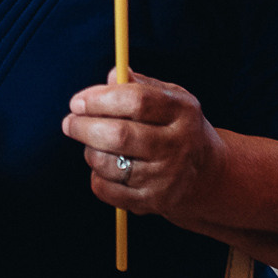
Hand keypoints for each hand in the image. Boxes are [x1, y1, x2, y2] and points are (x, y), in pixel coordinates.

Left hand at [61, 71, 225, 221]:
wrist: (207, 175)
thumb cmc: (179, 128)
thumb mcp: (170, 100)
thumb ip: (140, 85)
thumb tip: (111, 75)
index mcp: (183, 112)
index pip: (137, 101)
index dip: (100, 99)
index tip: (78, 102)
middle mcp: (178, 146)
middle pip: (119, 135)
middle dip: (84, 127)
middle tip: (70, 122)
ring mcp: (166, 177)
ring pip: (108, 164)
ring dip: (90, 152)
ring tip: (93, 144)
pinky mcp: (153, 202)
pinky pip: (106, 189)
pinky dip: (96, 177)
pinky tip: (105, 167)